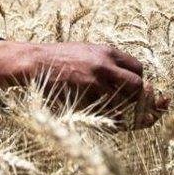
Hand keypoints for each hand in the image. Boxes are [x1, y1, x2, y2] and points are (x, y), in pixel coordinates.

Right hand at [0, 41, 168, 126]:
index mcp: (107, 52)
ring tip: (124, 117)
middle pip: (137, 87)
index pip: (138, 69)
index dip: (140, 83)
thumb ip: (109, 63)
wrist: (33, 63)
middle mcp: (104, 66)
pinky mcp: (82, 99)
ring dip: (127, 114)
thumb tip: (135, 83)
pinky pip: (107, 116)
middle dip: (139, 99)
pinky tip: (110, 122)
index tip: (133, 91)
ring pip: (125, 104)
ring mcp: (93, 84)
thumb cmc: (61, 60)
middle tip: (134, 107)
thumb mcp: (87, 51)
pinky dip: (113, 122)